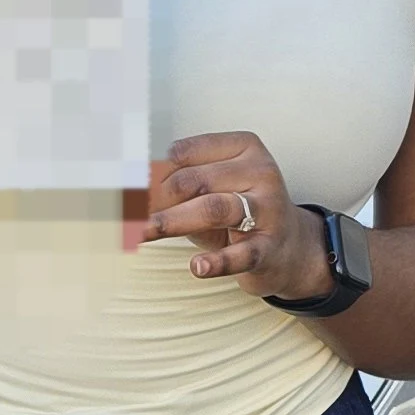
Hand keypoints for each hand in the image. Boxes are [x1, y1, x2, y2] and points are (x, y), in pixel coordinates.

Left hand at [143, 129, 333, 297]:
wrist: (292, 248)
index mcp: (243, 148)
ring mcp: (268, 210)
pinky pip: (241, 254)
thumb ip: (177, 183)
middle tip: (128, 215)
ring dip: (172, 221)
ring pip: (213, 208)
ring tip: (144, 231)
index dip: (148, 173)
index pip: (184, 153)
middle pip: (193, 181)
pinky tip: (197, 266)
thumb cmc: (240, 213)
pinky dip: (217, 261)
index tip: (123, 188)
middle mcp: (259, 172)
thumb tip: (127, 186)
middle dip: (155, 199)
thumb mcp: (211, 189)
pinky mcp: (270, 248)